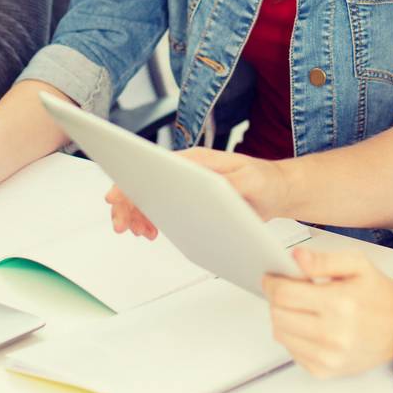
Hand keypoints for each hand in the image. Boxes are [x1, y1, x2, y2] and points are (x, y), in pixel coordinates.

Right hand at [104, 146, 289, 238]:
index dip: (132, 179)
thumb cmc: (264, 180)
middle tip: (122, 226)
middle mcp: (186, 171)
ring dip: (138, 215)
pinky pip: (162, 209)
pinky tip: (151, 232)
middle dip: (128, 204)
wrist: (277, 191)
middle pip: (146, 182)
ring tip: (140, 232)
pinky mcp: (190, 202)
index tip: (116, 196)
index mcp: (196, 160)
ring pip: (150, 197)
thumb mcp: (250, 182)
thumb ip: (226, 186)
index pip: (155, 165)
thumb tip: (203, 192)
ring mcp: (186, 186)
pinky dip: (151, 220)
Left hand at [262, 248, 392, 377]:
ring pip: (281, 335)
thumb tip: (296, 257)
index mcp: (339, 303)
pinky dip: (293, 337)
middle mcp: (333, 334)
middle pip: (278, 315)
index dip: (272, 282)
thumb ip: (323, 259)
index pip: (284, 295)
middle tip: (286, 290)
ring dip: (283, 318)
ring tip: (299, 307)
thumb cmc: (377, 293)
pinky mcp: (325, 370)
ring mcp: (329, 356)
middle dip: (276, 299)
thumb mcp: (356, 264)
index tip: (272, 277)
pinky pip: (292, 352)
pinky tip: (308, 326)